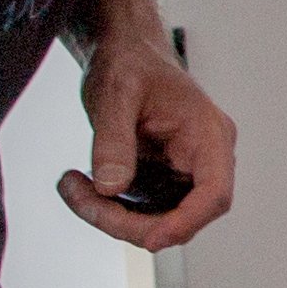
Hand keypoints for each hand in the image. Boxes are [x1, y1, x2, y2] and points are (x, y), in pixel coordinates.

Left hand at [61, 29, 236, 246]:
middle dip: (130, 221)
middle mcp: (204, 158)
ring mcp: (185, 171)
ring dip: (113, 216)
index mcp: (208, 134)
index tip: (150, 238)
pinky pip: (143, 208)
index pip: (214, 193)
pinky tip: (80, 185)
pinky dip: (109, 206)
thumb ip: (113, 141)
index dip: (186, 221)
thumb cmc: (129, 60)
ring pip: (159, 219)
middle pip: (182, 216)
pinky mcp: (164, 178)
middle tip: (80, 198)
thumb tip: (111, 188)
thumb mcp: (116, 93)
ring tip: (72, 186)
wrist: (125, 49)